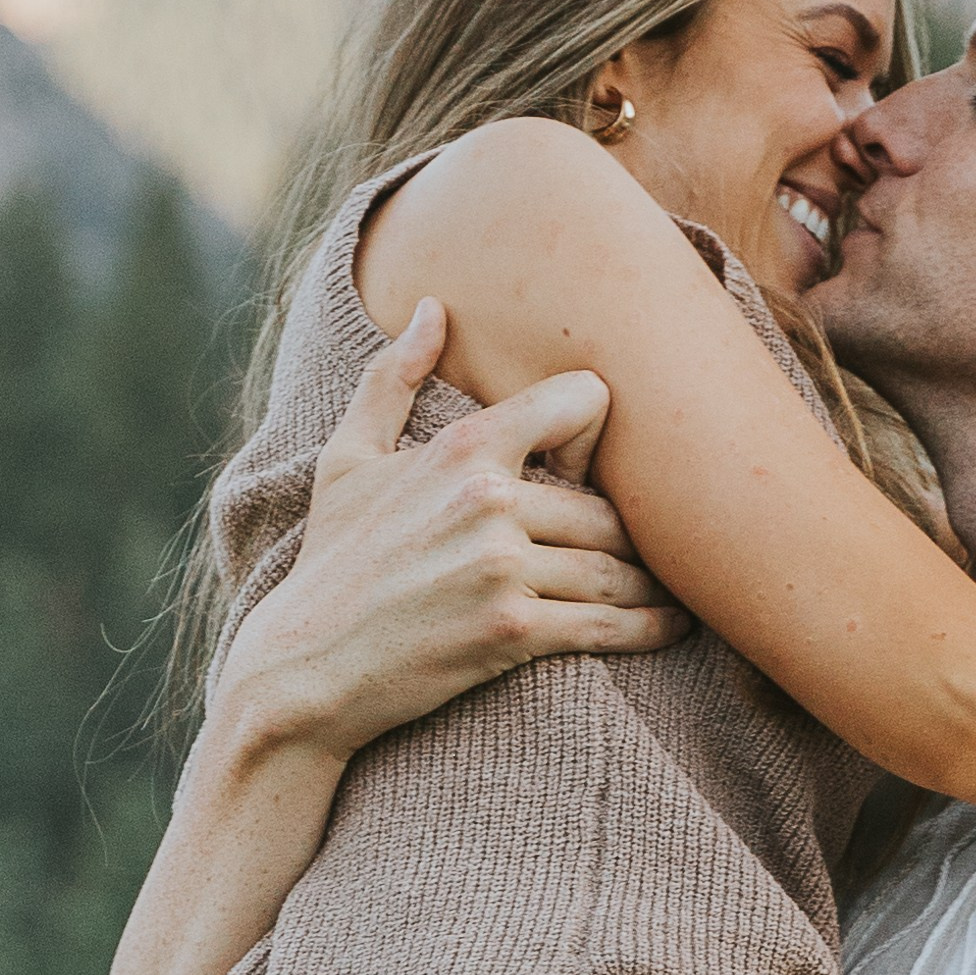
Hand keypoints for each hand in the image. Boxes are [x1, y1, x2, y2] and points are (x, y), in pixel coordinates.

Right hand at [218, 301, 689, 765]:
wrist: (303, 667)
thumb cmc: (331, 560)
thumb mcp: (349, 459)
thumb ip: (392, 377)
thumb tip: (432, 307)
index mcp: (463, 448)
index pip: (582, 402)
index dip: (593, 431)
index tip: (583, 468)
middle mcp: (489, 501)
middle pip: (607, 502)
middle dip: (629, 527)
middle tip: (648, 542)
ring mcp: (501, 569)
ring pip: (615, 566)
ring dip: (648, 581)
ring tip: (669, 586)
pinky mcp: (510, 633)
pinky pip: (608, 624)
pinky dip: (650, 627)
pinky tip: (672, 624)